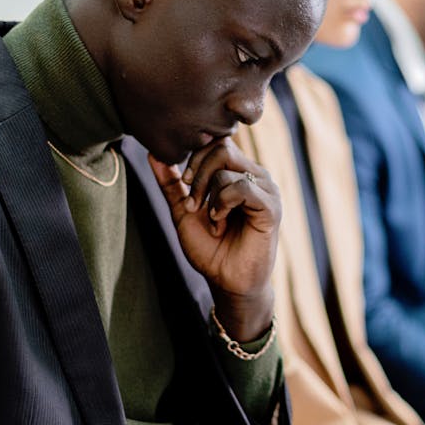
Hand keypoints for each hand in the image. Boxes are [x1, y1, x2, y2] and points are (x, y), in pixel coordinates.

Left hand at [148, 138, 280, 338]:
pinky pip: (242, 187)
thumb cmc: (210, 248)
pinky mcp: (271, 206)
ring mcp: (266, 189)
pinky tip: (221, 222)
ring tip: (214, 222)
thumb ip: (171, 183)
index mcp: (239, 172)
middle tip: (193, 204)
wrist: (226, 281)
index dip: (196, 157)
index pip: (217, 142)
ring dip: (210, 196)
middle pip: (222, 148)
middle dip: (199, 174)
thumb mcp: (184, 211)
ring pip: (228, 167)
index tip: (185, 184)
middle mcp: (256, 175)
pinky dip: (223, 203)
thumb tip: (153, 153)